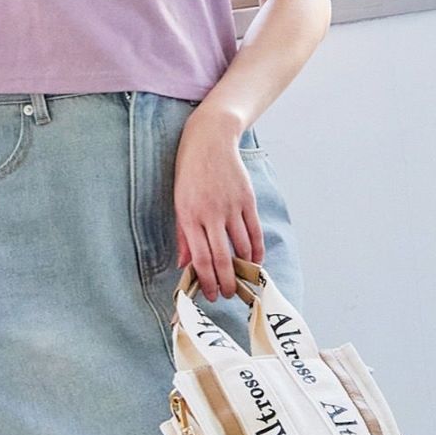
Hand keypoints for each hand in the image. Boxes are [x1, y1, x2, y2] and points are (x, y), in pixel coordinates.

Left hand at [173, 109, 265, 301]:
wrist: (210, 139)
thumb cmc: (189, 171)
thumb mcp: (178, 201)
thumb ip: (183, 235)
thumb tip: (184, 265)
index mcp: (190, 216)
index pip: (200, 258)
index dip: (207, 281)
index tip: (210, 295)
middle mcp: (211, 214)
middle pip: (222, 258)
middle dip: (225, 282)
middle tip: (226, 295)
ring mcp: (232, 206)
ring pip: (241, 247)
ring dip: (242, 269)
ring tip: (240, 282)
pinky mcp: (247, 199)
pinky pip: (254, 231)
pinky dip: (256, 249)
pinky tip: (255, 261)